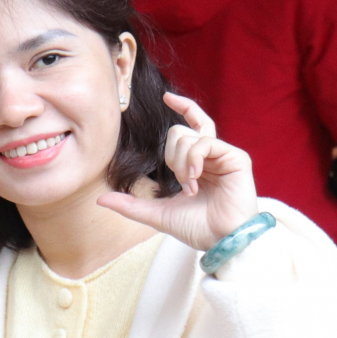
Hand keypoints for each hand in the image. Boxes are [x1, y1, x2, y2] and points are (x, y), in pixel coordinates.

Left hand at [96, 93, 258, 250]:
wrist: (220, 240)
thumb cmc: (194, 228)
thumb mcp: (155, 214)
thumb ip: (129, 204)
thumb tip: (100, 199)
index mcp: (196, 164)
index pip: (189, 127)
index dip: (182, 107)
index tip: (167, 97)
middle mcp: (211, 156)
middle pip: (179, 132)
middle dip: (170, 158)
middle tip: (182, 183)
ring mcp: (225, 155)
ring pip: (188, 136)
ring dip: (181, 163)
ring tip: (190, 186)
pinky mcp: (237, 158)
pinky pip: (204, 143)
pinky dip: (192, 159)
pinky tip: (194, 179)